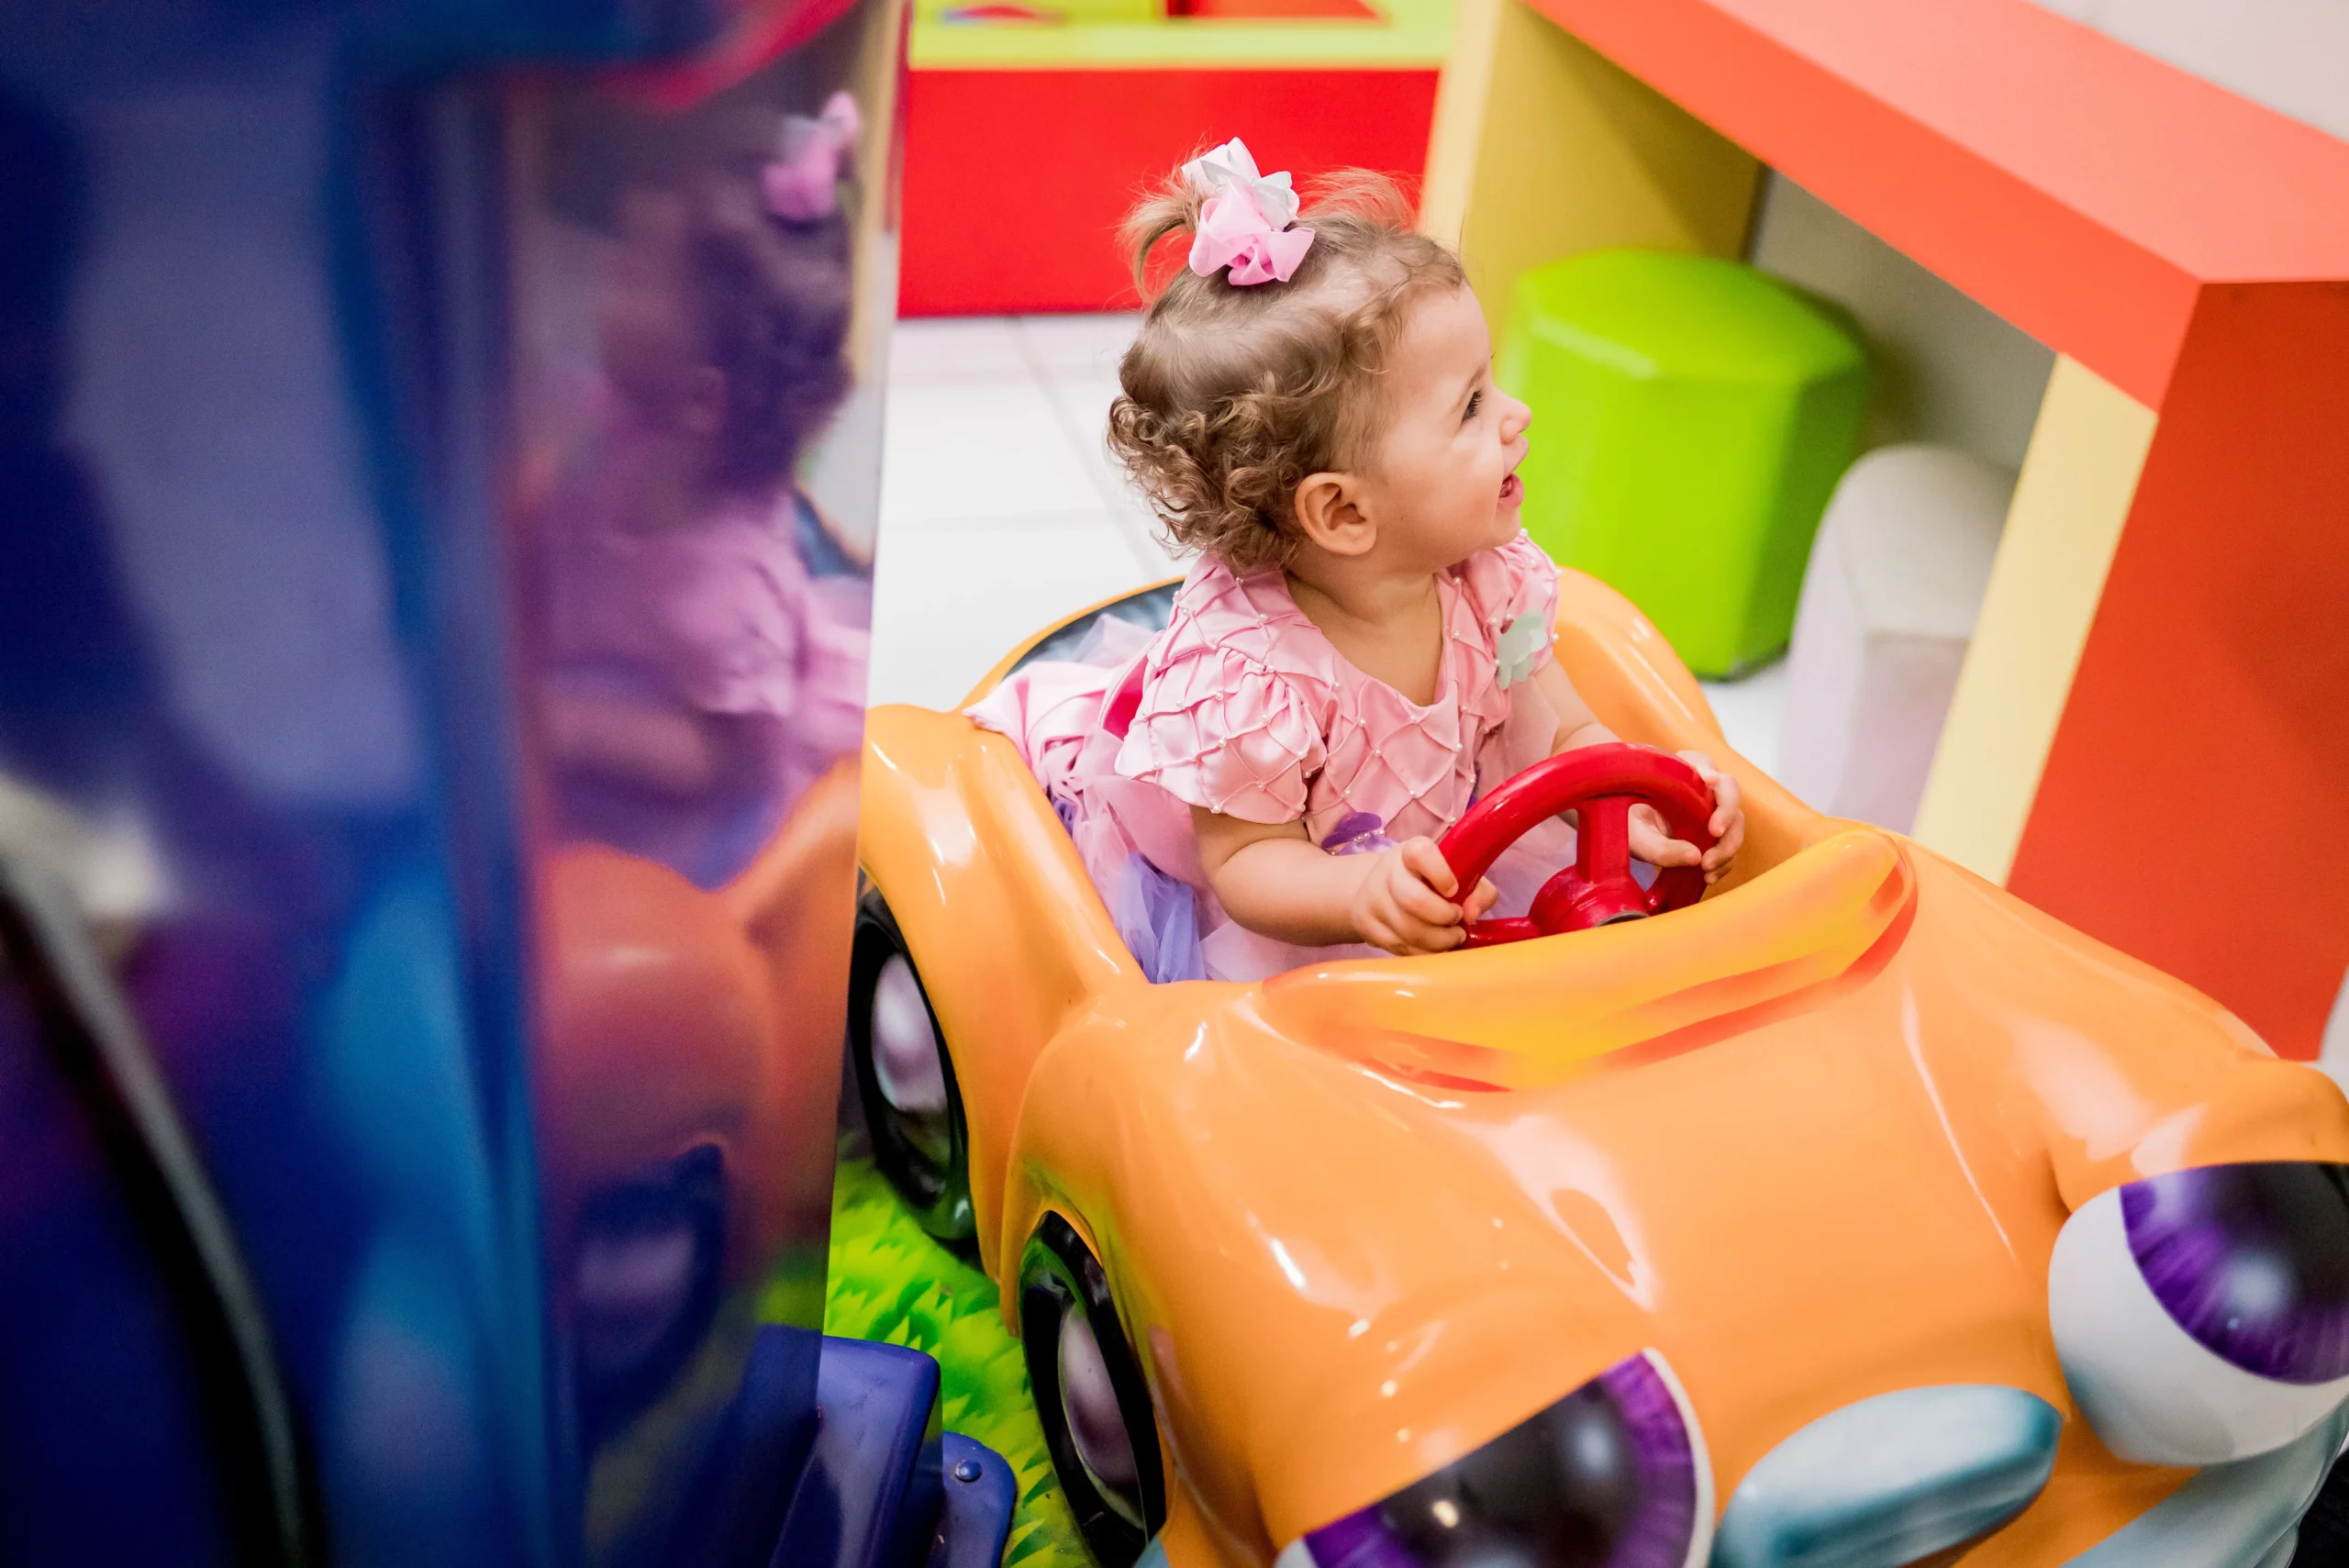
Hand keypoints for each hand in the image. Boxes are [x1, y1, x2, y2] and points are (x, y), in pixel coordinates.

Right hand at [1350, 838, 1500, 955]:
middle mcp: (1387, 872)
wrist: (1379, 891)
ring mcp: (1373, 900)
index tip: (1454, 889)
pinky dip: (1424, 953)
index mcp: (1410, 852)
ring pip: (1409, 931)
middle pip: (1414, 900)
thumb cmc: (1428, 882)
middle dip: (1444, 918)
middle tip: (1457, 921)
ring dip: (1439, 942)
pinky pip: (1401, 948)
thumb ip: (1477, 890)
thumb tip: (1472, 914)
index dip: (1441, 873)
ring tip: (1452, 938)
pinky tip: (1433, 947)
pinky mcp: (1367, 926)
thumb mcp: (1455, 875)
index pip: (1421, 853)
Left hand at [1625, 750, 1744, 884]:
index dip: (1707, 768)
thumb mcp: (1634, 837)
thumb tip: (1696, 857)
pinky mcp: (1713, 833)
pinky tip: (1709, 876)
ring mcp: (1710, 811)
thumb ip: (1659, 846)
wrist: (1623, 837)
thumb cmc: (1625, 827)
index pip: (1699, 762)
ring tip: (1706, 868)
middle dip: (1727, 814)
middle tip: (1715, 834)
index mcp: (1677, 775)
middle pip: (1729, 792)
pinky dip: (1725, 861)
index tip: (1709, 780)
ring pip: (1735, 821)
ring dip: (1727, 846)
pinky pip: (1729, 844)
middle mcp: (1700, 789)